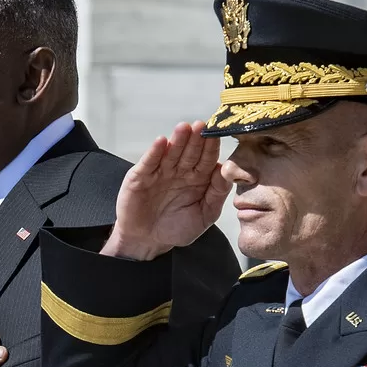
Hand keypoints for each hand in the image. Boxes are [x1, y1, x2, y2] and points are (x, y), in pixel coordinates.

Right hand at [103, 121, 231, 260]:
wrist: (147, 241)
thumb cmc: (176, 228)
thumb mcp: (204, 215)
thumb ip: (217, 194)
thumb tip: (226, 172)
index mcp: (198, 178)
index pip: (207, 159)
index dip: (212, 147)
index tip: (217, 135)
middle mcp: (180, 171)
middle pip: (190, 151)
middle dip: (196, 139)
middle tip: (202, 125)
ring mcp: (160, 172)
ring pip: (171, 153)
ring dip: (177, 140)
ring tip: (184, 128)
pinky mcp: (140, 176)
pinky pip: (149, 162)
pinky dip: (154, 152)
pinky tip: (161, 142)